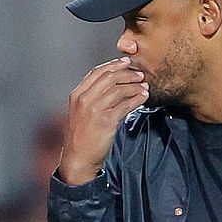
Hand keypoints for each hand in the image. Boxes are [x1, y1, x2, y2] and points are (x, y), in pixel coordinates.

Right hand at [58, 58, 148, 184]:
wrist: (78, 159)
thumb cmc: (81, 138)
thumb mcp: (80, 114)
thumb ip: (91, 98)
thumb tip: (112, 85)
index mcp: (76, 95)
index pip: (96, 72)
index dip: (113, 65)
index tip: (126, 62)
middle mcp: (84, 100)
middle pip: (109, 77)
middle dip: (127, 73)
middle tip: (140, 74)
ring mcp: (94, 110)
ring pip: (119, 89)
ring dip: (135, 86)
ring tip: (144, 87)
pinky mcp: (106, 121)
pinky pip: (125, 105)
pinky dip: (137, 99)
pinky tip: (144, 97)